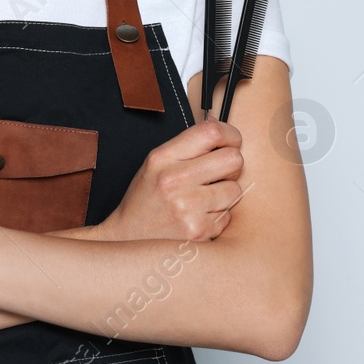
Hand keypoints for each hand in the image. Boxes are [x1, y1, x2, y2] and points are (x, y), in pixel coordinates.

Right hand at [99, 119, 245, 242]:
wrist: (128, 238)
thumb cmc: (145, 198)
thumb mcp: (155, 164)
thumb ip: (186, 146)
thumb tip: (216, 126)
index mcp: (162, 157)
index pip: (211, 132)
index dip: (230, 134)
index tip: (230, 141)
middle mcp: (174, 180)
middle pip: (233, 159)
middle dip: (231, 166)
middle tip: (218, 173)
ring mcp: (187, 207)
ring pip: (235, 190)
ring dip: (225, 194)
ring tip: (204, 199)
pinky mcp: (199, 230)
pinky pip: (229, 215)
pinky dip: (219, 216)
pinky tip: (199, 216)